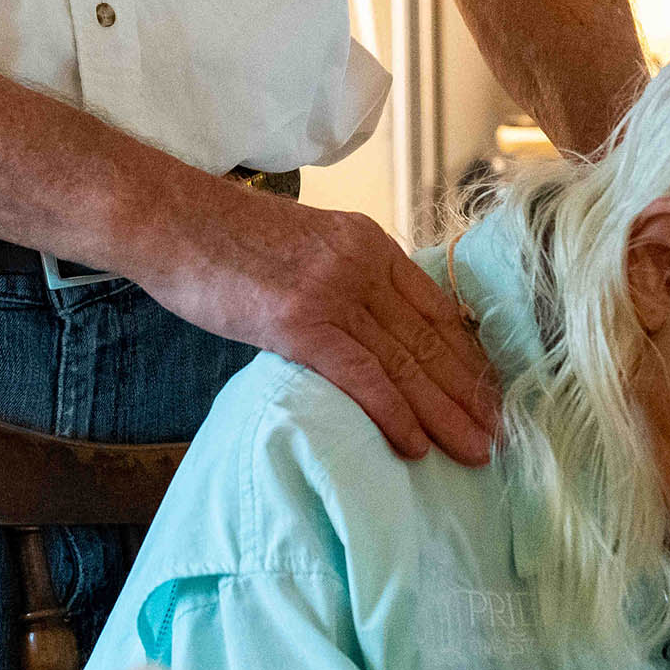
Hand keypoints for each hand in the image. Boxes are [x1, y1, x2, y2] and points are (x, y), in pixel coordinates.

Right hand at [127, 181, 502, 464]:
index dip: (469, 355)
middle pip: (431, 338)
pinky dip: (393, 414)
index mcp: (368, 243)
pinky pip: (362, 377)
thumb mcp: (303, 246)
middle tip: (501, 434)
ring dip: (445, 413)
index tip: (492, 392)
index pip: (436, 307)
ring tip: (475, 450)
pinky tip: (416, 445)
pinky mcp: (300, 324)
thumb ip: (343, 280)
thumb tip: (366, 330)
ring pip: (406, 362)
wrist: (168, 220)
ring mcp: (333, 293)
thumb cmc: (222, 240)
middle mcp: (362, 265)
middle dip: (470, 391)